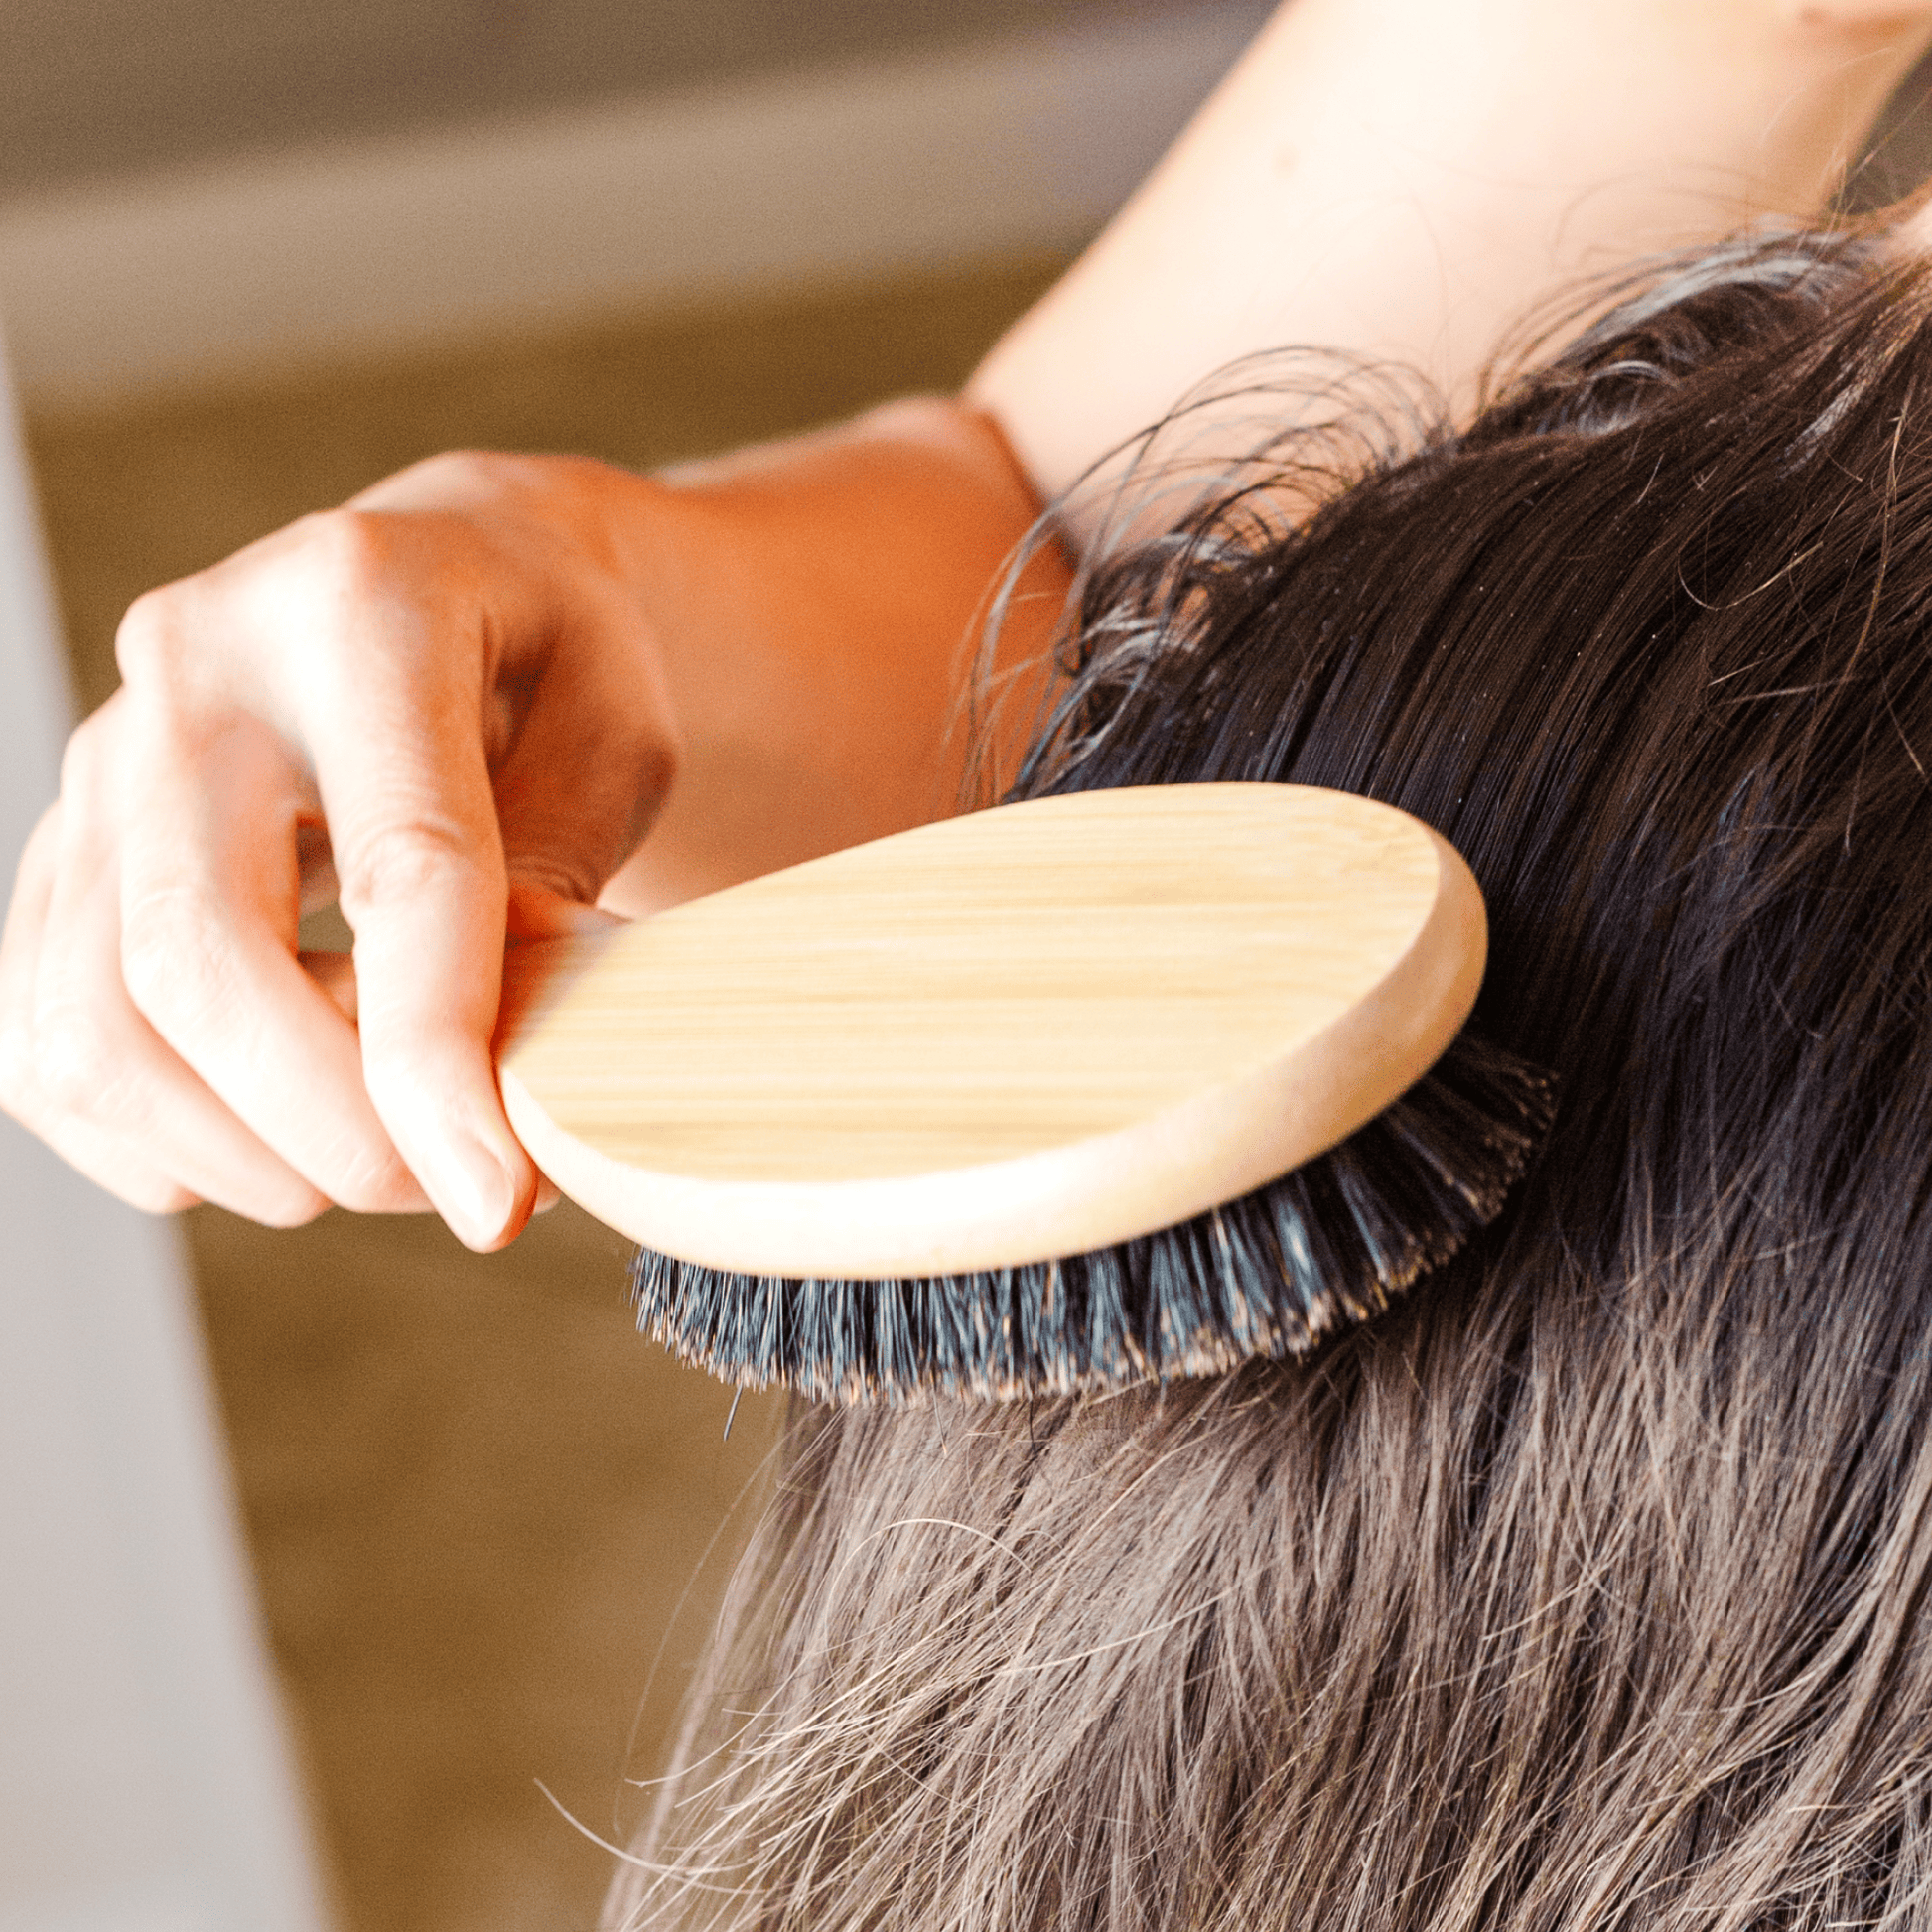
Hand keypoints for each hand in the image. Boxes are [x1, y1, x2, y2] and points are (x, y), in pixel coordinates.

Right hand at [0, 450, 676, 1247]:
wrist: (430, 581)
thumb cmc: (546, 662)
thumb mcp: (617, 738)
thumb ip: (560, 882)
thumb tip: (485, 1075)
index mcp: (365, 610)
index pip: (399, 867)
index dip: (440, 1058)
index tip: (497, 1203)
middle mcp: (195, 670)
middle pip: (200, 962)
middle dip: (333, 1131)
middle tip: (448, 1188)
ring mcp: (98, 759)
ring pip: (97, 1030)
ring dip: (247, 1153)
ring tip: (377, 1152)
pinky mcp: (55, 848)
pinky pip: (44, 1049)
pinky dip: (157, 1139)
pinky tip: (271, 1126)